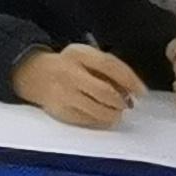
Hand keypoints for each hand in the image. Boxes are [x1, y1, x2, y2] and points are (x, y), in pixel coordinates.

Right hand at [9, 44, 143, 127]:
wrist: (33, 74)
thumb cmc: (68, 66)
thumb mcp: (85, 57)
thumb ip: (108, 69)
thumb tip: (132, 92)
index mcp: (78, 54)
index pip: (110, 65)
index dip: (130, 79)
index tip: (142, 92)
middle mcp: (69, 73)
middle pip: (105, 92)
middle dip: (121, 101)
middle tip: (127, 104)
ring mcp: (63, 93)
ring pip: (98, 110)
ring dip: (114, 114)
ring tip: (116, 112)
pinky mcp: (60, 110)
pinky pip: (88, 120)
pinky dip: (100, 120)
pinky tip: (101, 116)